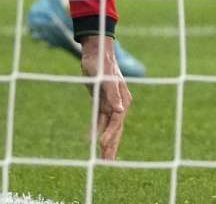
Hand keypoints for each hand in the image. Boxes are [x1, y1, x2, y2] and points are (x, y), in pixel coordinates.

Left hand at [80, 35, 131, 160]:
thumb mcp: (105, 78)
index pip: (117, 121)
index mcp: (123, 99)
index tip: (102, 146)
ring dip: (106, 142)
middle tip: (107, 164)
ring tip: (103, 160)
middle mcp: (119, 103)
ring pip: (108, 127)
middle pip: (115, 128)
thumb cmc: (100, 63)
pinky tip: (92, 142)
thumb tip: (121, 111)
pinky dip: (97, 130)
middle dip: (111, 146)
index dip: (110, 134)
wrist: (96, 50)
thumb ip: (113, 94)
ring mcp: (111, 103)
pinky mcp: (102, 102)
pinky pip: (100, 120)